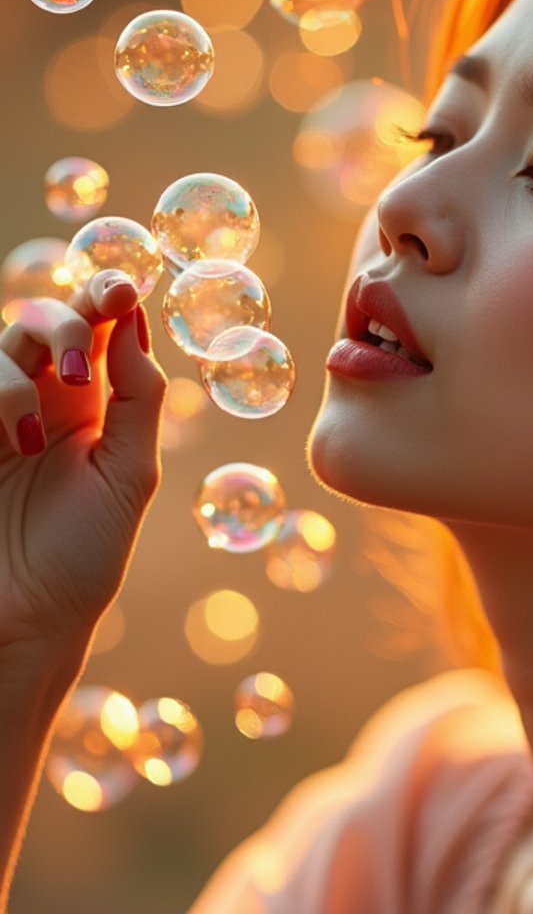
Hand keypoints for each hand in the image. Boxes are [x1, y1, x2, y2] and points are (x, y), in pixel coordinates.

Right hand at [0, 269, 166, 676]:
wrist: (24, 625)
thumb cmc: (82, 559)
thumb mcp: (130, 476)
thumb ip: (139, 398)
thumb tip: (137, 321)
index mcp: (87, 409)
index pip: (95, 330)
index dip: (104, 295)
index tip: (123, 288)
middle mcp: (37, 405)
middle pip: (40, 321)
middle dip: (61, 325)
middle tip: (80, 370)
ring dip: (16, 377)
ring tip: (31, 438)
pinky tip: (10, 440)